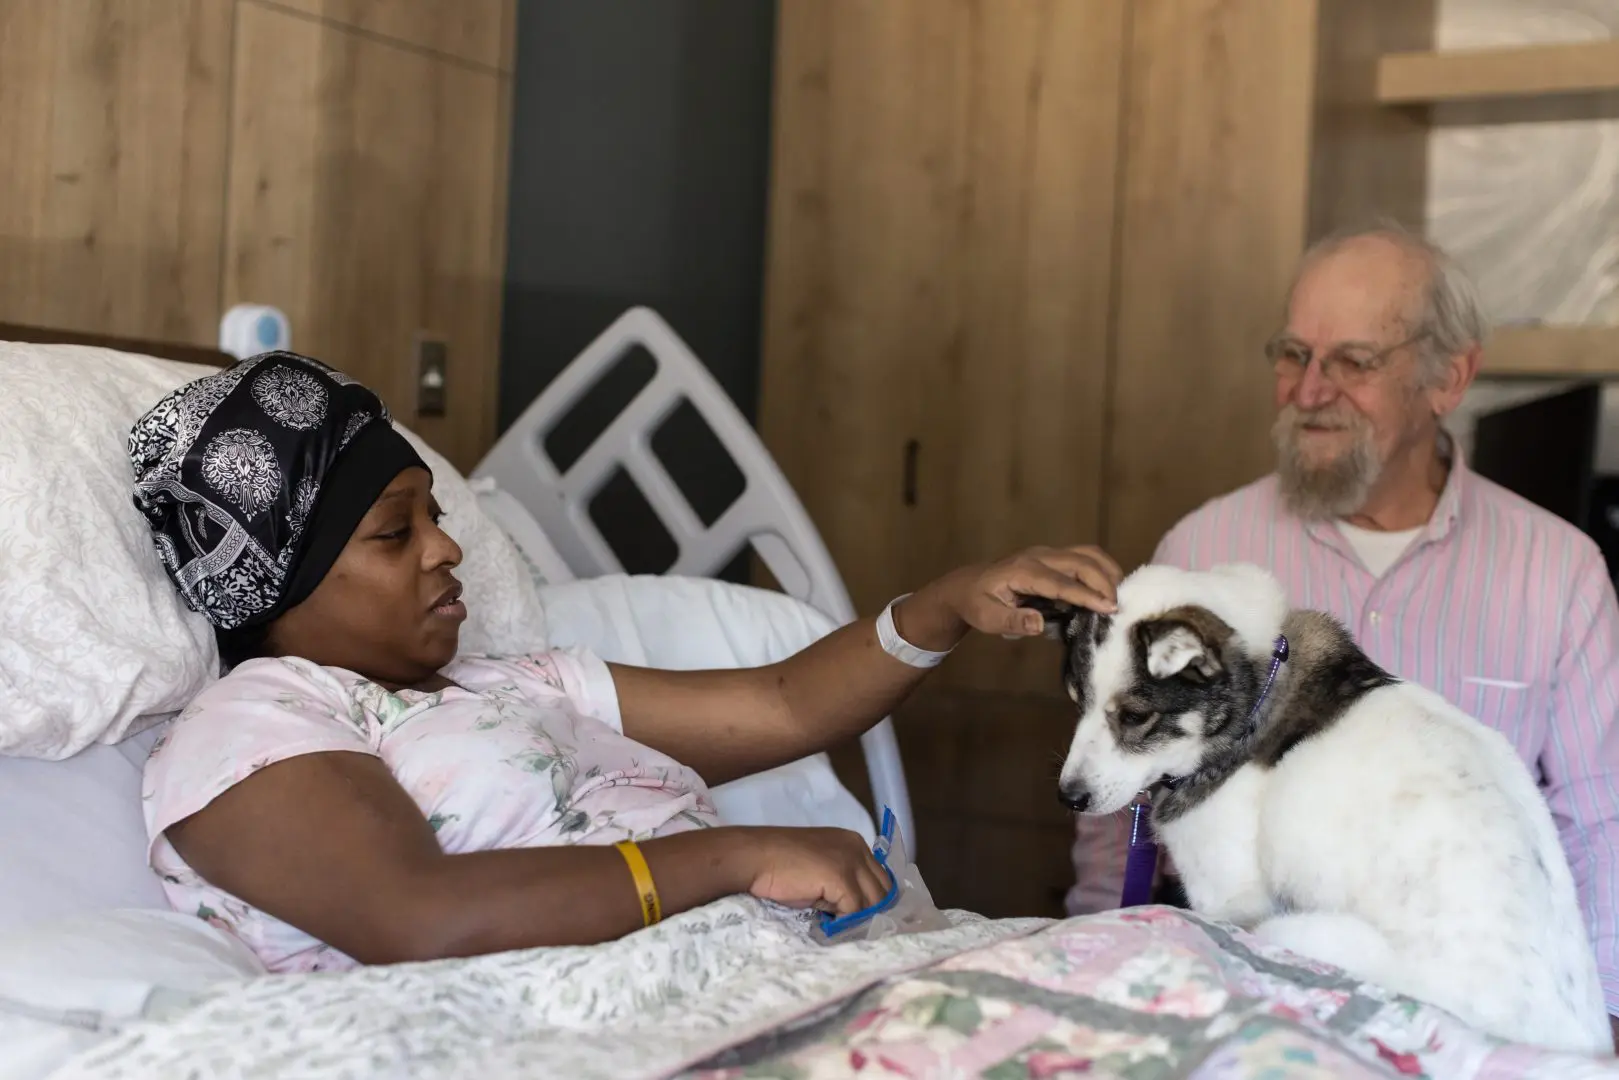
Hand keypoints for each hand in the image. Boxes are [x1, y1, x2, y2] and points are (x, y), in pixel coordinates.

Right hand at [734, 827, 890, 915]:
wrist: (754, 858)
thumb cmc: (779, 867)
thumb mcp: (819, 871)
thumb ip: (841, 884)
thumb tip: (856, 913)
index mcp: (854, 843)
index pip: (880, 877)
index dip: (874, 901)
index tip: (864, 920)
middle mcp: (857, 847)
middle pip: (884, 889)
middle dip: (872, 912)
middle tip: (854, 930)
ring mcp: (851, 860)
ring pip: (874, 901)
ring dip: (860, 919)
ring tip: (841, 929)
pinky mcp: (841, 876)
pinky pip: (856, 909)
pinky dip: (846, 922)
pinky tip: (830, 926)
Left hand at [896, 545, 1121, 648]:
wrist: (966, 586)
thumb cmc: (977, 604)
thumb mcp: (987, 618)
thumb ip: (1012, 621)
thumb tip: (1039, 624)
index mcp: (1023, 571)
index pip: (1062, 583)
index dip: (1087, 595)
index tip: (1109, 608)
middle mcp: (1038, 556)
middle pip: (1080, 561)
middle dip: (1104, 582)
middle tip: (1118, 607)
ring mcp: (1046, 553)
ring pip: (1086, 553)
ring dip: (1106, 570)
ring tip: (1119, 595)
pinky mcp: (1051, 557)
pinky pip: (1082, 556)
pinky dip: (1100, 569)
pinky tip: (1107, 588)